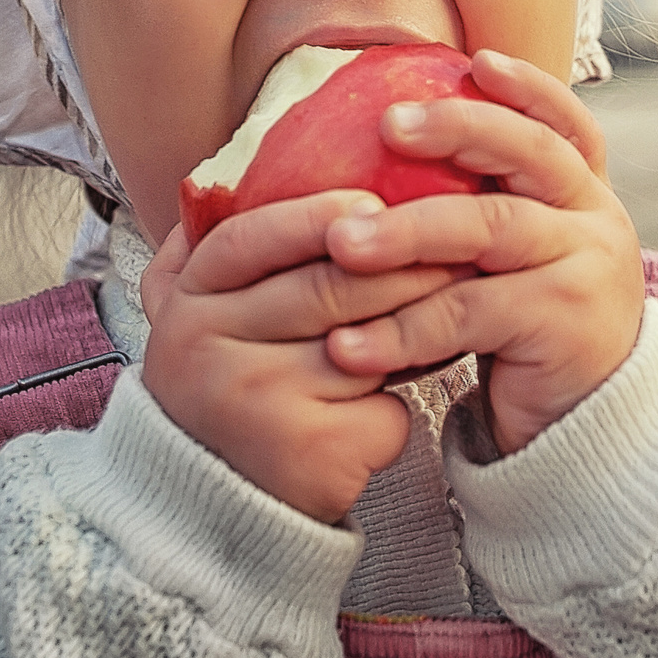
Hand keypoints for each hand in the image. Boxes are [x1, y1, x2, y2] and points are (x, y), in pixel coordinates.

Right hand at [139, 189, 461, 521]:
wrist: (213, 501)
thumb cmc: (231, 385)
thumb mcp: (206, 312)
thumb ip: (227, 248)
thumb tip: (264, 156)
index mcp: (188, 302)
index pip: (251, 239)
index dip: (315, 214)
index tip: (375, 198)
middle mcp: (207, 349)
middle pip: (324, 287)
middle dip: (404, 261)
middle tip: (464, 239)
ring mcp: (255, 403)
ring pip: (365, 344)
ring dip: (424, 319)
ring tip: (469, 291)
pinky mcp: (307, 452)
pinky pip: (382, 406)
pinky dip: (409, 396)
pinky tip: (432, 379)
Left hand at [321, 49, 643, 454]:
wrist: (585, 430)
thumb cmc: (526, 334)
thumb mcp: (517, 262)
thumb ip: (484, 210)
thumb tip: (391, 147)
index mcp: (586, 197)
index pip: (566, 125)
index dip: (526, 87)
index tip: (474, 59)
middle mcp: (596, 221)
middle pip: (529, 155)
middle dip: (458, 130)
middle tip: (388, 124)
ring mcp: (586, 270)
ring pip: (491, 229)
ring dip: (407, 231)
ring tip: (340, 243)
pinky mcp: (561, 326)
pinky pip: (468, 314)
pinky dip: (401, 328)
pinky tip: (348, 341)